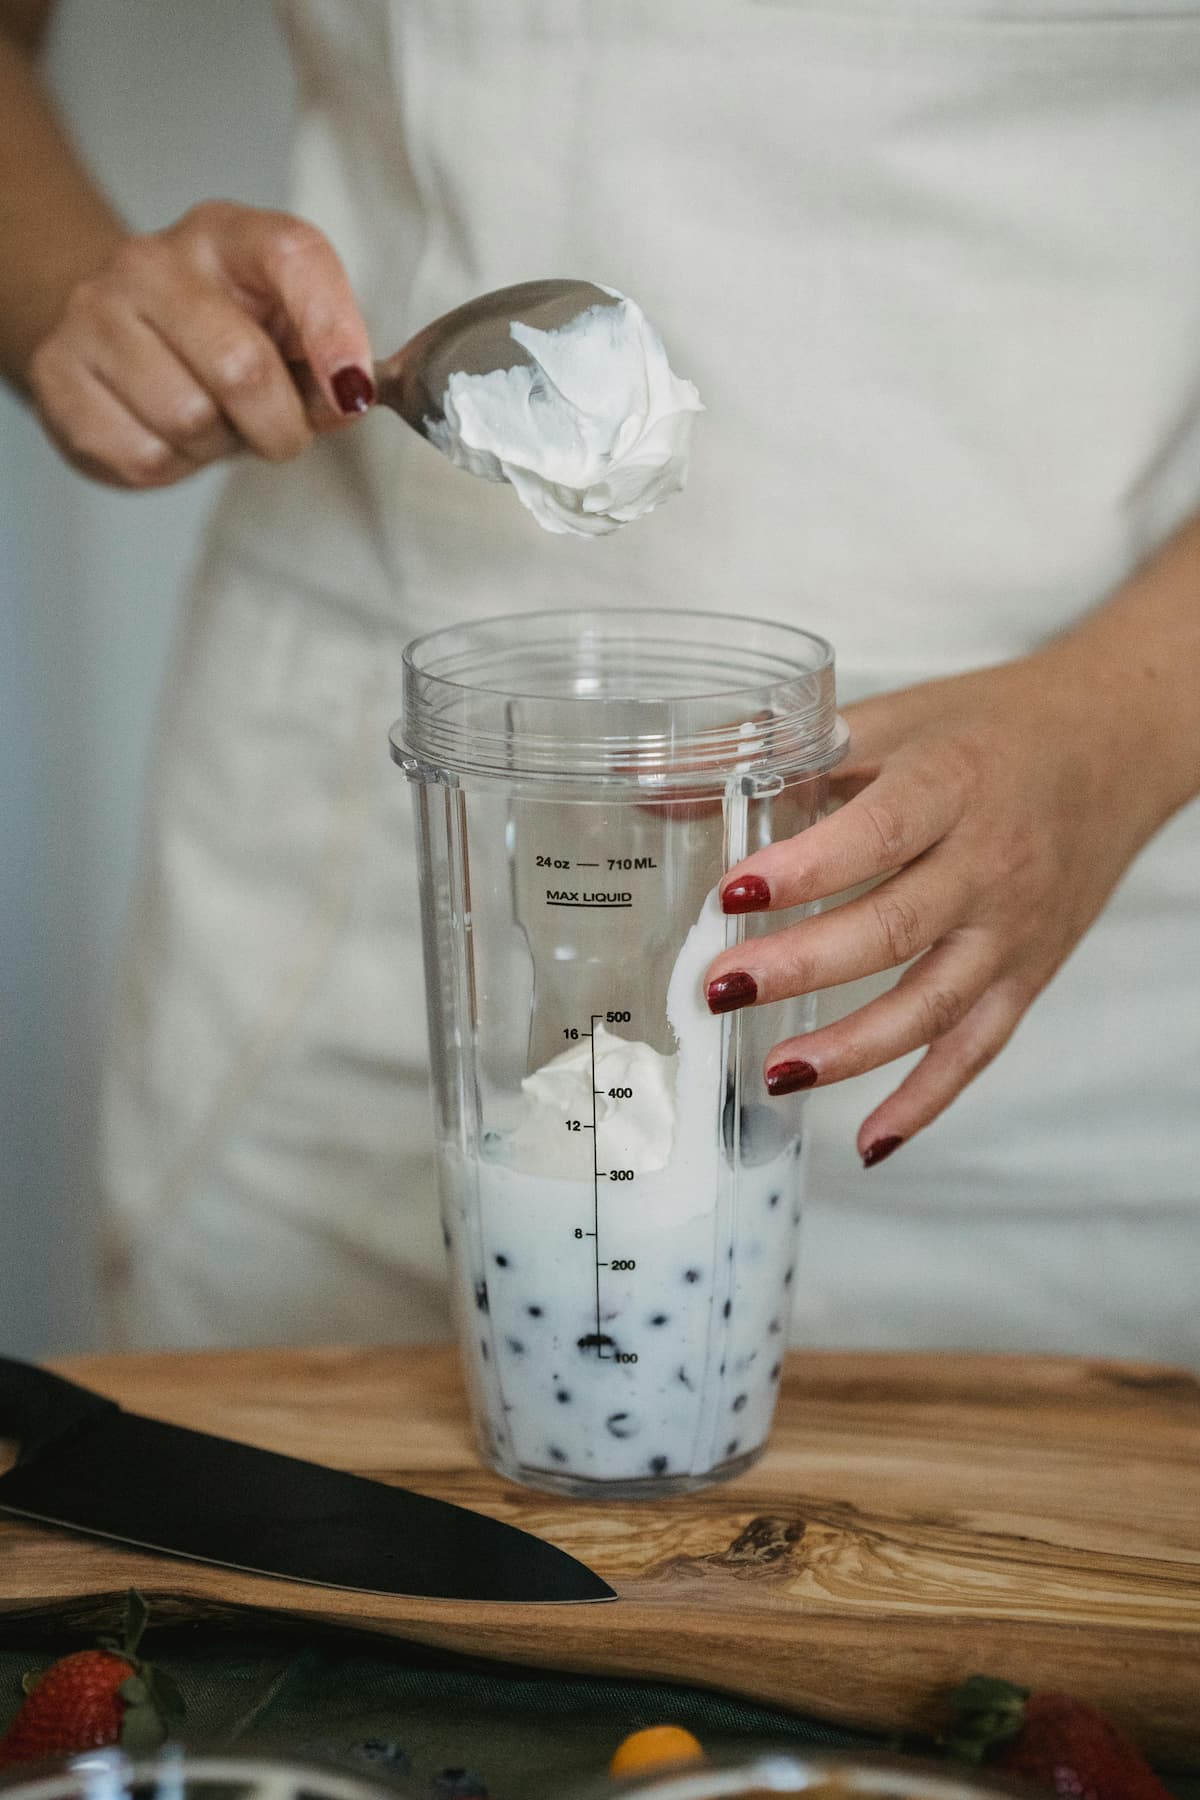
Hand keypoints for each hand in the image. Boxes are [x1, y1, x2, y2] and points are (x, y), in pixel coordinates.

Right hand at [28, 200, 373, 488]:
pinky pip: (145, 455)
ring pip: (190, 420)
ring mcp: (95, 313)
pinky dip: (172, 466)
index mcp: (225, 234)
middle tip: (277, 432)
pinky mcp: (59, 375)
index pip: (293, 255)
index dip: (334, 329)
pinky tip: (166, 435)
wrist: (112, 335)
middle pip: (242, 367)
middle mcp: (152, 261)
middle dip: (279, 425)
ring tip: (210, 423)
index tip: (355, 391)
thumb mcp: (282, 331)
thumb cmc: (216, 337)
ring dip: (218, 447)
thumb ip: (328, 361)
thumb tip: (351, 397)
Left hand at [704, 646, 1171, 1164]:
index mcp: (952, 783)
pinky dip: (925, 1101)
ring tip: (774, 1071)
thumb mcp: (896, 717)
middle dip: (800, 967)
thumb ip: (788, 755)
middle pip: (893, 929)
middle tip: (719, 989)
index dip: (803, 870)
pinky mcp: (1030, 974)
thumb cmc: (991, 727)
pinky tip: (870, 1142)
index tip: (732, 895)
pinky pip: (977, 1050)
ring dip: (852, 1049)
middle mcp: (990, 863)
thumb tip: (662, 787)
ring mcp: (1013, 929)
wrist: (1116, 743)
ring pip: (932, 1005)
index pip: (877, 833)